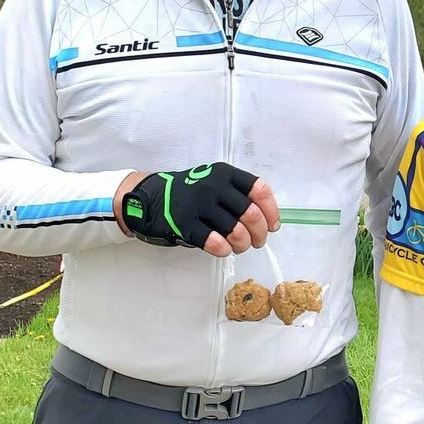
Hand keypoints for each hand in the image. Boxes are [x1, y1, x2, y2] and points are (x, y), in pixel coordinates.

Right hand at [114, 163, 280, 256]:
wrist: (151, 198)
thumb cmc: (189, 192)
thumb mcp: (214, 181)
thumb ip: (238, 194)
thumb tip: (266, 220)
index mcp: (225, 174)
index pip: (259, 190)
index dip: (271, 211)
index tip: (273, 226)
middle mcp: (214, 186)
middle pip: (251, 214)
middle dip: (260, 233)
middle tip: (257, 242)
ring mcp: (198, 205)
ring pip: (236, 232)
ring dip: (243, 244)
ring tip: (239, 247)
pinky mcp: (185, 224)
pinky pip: (214, 242)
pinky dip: (224, 250)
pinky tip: (223, 250)